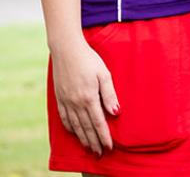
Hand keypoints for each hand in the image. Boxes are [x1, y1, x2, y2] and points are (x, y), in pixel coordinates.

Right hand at [51, 37, 117, 154]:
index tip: (109, 147)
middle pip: (86, 128)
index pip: (98, 123)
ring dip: (82, 138)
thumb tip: (115, 112)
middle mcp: (75, 103)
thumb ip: (109, 94)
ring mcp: (65, 101)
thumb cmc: (89, 60)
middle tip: (100, 153)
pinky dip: (70, 128)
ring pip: (74, 126)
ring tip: (89, 148)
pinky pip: (64, 118)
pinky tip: (74, 133)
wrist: (67, 50)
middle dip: (94, 142)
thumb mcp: (104, 74)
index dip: (104, 136)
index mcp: (88, 98)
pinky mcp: (59, 98)